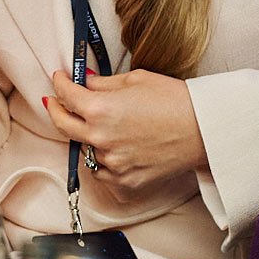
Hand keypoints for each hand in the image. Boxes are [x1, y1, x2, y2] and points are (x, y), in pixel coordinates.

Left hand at [43, 69, 206, 202]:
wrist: (204, 130)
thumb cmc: (176, 101)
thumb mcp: (138, 79)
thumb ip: (105, 84)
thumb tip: (87, 83)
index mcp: (101, 110)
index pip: (67, 95)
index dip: (59, 83)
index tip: (59, 78)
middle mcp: (100, 138)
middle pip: (62, 125)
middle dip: (55, 109)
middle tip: (54, 101)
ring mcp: (111, 162)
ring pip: (85, 148)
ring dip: (87, 135)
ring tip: (103, 125)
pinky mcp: (124, 179)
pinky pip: (101, 170)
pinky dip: (103, 159)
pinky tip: (115, 147)